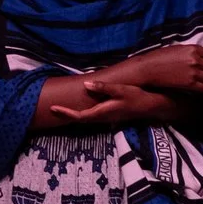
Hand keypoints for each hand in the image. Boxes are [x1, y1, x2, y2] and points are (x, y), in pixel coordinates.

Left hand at [50, 78, 165, 125]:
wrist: (151, 106)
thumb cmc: (136, 97)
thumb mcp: (121, 89)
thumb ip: (103, 87)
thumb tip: (86, 84)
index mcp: (102, 112)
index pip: (79, 116)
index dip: (65, 113)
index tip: (53, 108)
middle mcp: (102, 118)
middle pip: (79, 120)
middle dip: (65, 115)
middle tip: (51, 108)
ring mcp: (105, 118)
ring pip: (84, 119)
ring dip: (72, 115)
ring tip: (61, 109)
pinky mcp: (108, 116)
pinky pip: (90, 117)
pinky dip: (80, 114)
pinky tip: (78, 108)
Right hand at [115, 44, 202, 93]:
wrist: (148, 69)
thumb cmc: (159, 58)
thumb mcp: (178, 49)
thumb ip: (192, 52)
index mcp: (194, 48)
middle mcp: (196, 60)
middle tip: (202, 75)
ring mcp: (194, 72)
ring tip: (198, 81)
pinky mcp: (190, 84)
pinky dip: (200, 89)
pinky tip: (193, 87)